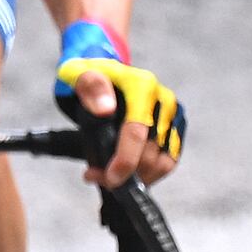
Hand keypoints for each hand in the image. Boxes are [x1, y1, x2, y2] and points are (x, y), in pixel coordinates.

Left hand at [53, 21, 185, 186]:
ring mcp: (172, 114)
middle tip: (94, 176)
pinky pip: (168, 161)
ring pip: (162, 162)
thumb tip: (105, 109)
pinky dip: (148, 174)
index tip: (110, 178)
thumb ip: (88, 86)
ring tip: (107, 177)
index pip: (137, 132)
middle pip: (150, 152)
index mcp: (141, 85)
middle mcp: (163, 99)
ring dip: (136, 178)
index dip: (125, 161)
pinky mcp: (176, 127)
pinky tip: (126, 174)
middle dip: (124, 174)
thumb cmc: (87, 76)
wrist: (103, 73)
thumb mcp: (76, 73)